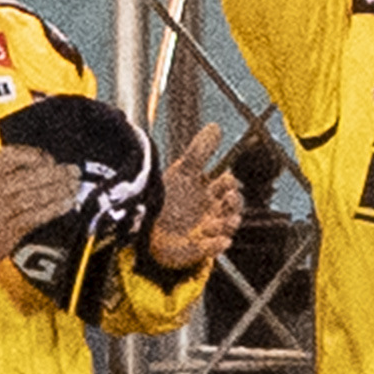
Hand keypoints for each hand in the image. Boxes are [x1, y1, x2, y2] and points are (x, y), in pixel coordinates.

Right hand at [0, 143, 75, 271]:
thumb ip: (4, 171)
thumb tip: (48, 163)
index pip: (11, 157)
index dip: (35, 156)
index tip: (50, 160)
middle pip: (27, 178)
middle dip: (55, 174)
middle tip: (73, 171)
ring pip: (34, 198)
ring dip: (59, 191)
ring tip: (74, 186)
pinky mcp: (4, 233)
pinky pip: (35, 217)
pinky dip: (54, 209)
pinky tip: (67, 203)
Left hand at [144, 123, 248, 275]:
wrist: (139, 221)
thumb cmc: (163, 197)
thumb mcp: (183, 171)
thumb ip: (200, 150)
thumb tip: (216, 126)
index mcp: (207, 192)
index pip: (229, 186)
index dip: (229, 183)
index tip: (223, 179)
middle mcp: (210, 210)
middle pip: (234, 206)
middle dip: (233, 203)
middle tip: (224, 199)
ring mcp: (206, 230)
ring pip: (228, 227)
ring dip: (225, 223)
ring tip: (211, 222)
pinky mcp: (198, 247)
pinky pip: (216, 248)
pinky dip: (217, 243)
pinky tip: (214, 238)